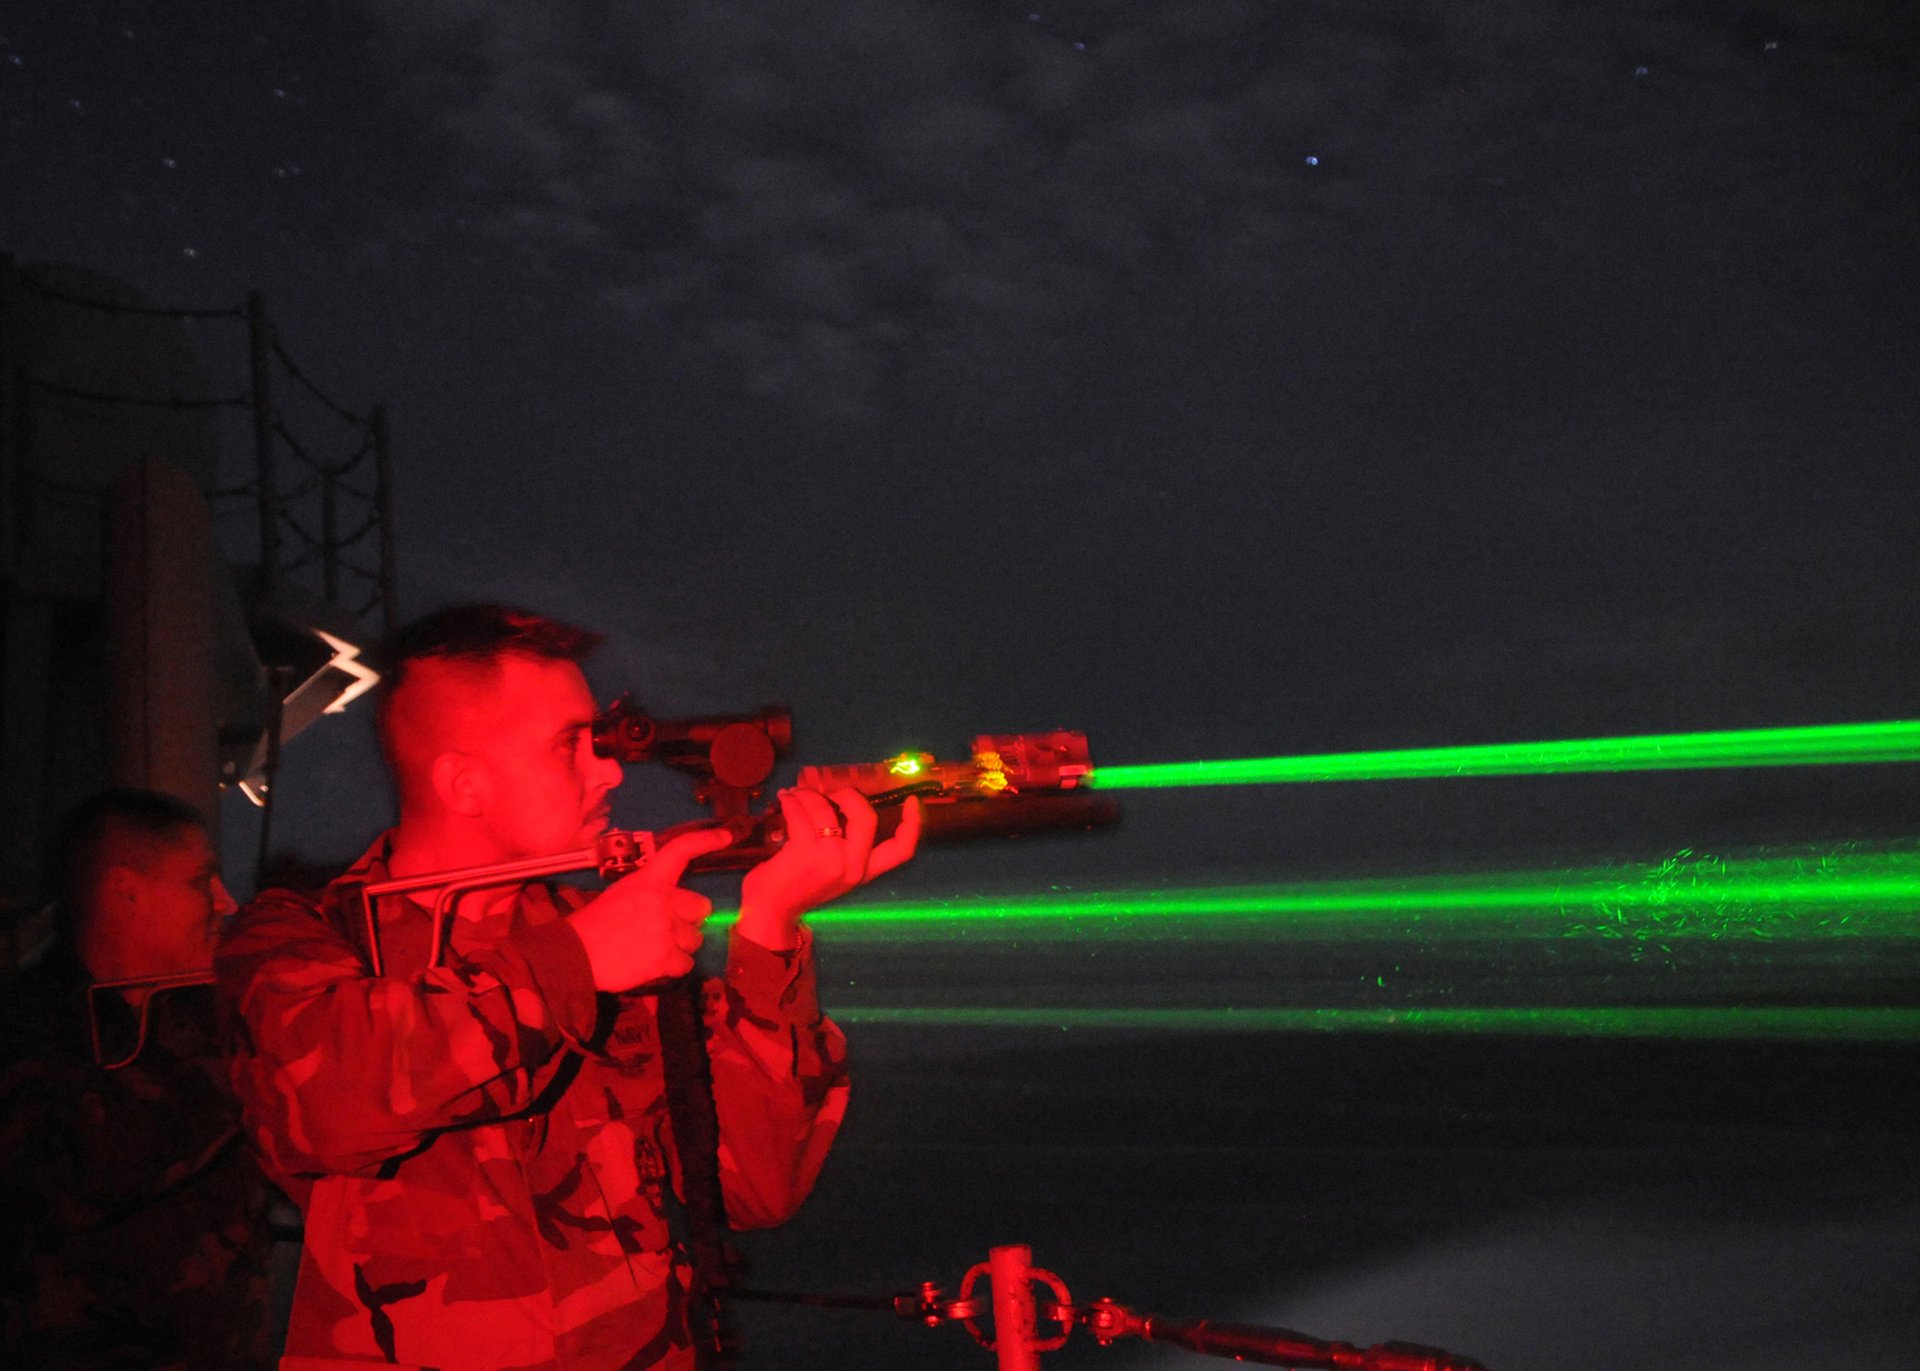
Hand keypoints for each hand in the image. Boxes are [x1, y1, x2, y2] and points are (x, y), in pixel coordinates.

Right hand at [567, 827, 735, 990]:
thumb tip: (675, 903)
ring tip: (655, 948)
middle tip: (667, 927)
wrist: (575, 955)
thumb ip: (651, 893)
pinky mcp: (665, 959)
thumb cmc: (594, 923)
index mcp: (649, 881)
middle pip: (702, 908)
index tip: (726, 836)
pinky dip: (674, 967)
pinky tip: (654, 964)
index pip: (680, 851)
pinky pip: (686, 964)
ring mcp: (666, 931)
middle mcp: (663, 901)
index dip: (705, 841)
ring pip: (695, 939)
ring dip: (681, 945)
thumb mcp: (622, 893)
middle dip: (689, 918)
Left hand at [738, 789, 920, 949]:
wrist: (770, 911)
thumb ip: (843, 846)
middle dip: (848, 795)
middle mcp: (853, 867)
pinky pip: (801, 814)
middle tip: (830, 792)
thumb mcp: (831, 871)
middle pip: (867, 818)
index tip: (912, 801)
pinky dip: (791, 802)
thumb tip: (837, 801)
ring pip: (826, 810)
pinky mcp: (806, 853)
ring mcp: (831, 860)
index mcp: (863, 872)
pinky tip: (785, 801)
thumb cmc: (798, 888)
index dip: (912, 824)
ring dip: (808, 796)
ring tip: (795, 795)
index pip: (901, 852)